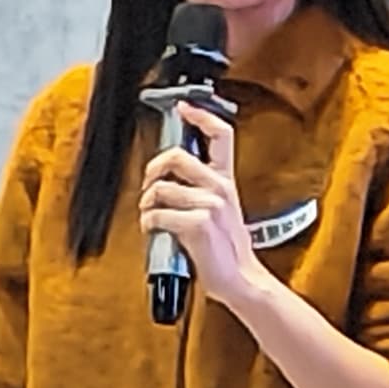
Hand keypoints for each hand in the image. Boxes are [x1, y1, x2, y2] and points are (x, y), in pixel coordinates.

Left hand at [140, 103, 262, 309]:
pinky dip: (148, 223)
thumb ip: (204, 190)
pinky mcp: (197, 224)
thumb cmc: (228, 250)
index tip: (184, 107)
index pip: (221, 135)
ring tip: (150, 216)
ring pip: (161, 189)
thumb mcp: (223, 210)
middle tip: (148, 185)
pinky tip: (154, 230)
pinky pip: (157, 215)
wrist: (242, 279)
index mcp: (226, 181)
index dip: (201, 115)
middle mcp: (220, 187)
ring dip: (146, 204)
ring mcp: (209, 205)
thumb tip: (170, 180)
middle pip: (176, 156)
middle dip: (152, 169)